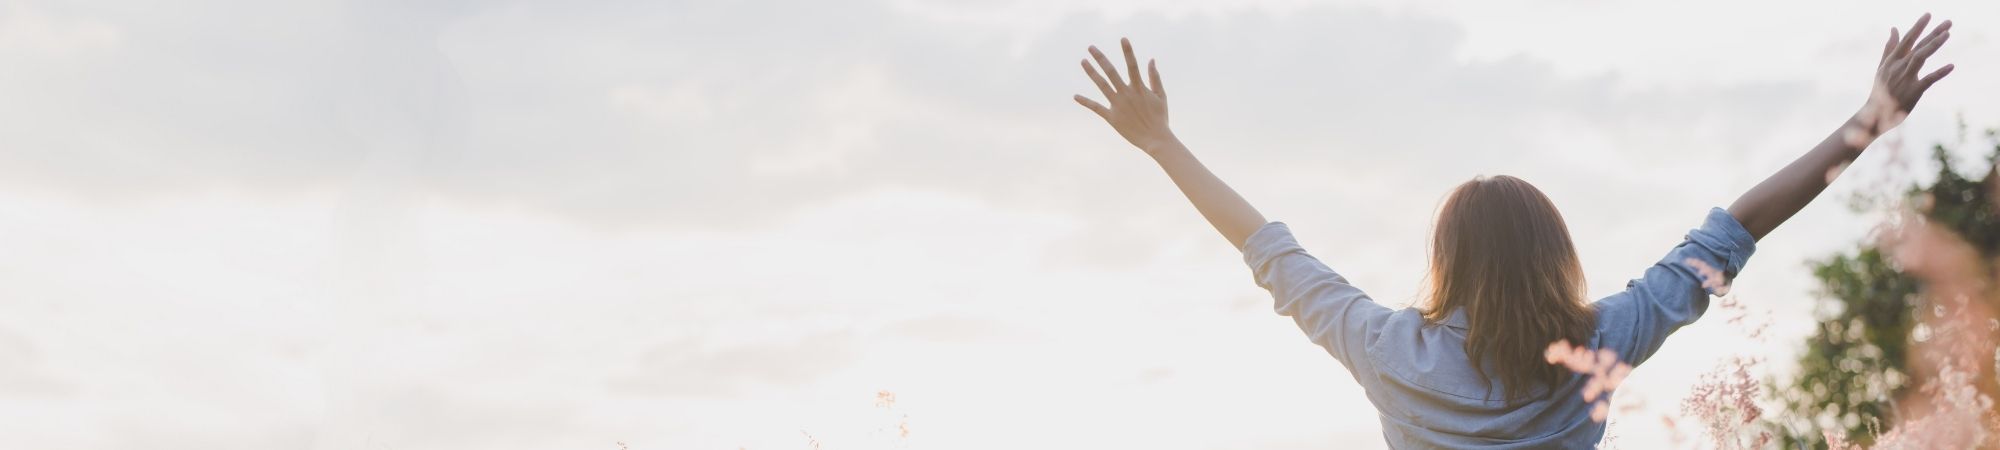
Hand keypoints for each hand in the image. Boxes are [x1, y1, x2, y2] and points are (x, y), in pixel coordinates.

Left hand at [1075, 38, 1177, 154]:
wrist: (1155, 140)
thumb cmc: (1160, 118)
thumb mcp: (1161, 96)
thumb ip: (1155, 77)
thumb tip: (1151, 60)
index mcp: (1139, 88)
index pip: (1132, 65)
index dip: (1128, 51)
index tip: (1123, 38)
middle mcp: (1126, 94)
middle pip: (1111, 72)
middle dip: (1100, 58)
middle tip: (1090, 47)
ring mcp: (1117, 105)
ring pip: (1101, 85)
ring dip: (1091, 72)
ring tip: (1083, 61)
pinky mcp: (1112, 117)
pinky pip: (1096, 108)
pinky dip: (1085, 102)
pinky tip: (1075, 96)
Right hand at [1850, 13, 1953, 144]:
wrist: (1875, 114)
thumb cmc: (1881, 91)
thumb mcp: (1883, 67)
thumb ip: (1890, 48)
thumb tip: (1894, 29)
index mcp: (1891, 61)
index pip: (1906, 40)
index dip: (1918, 27)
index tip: (1928, 15)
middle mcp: (1898, 67)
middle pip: (1917, 46)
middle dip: (1932, 33)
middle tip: (1948, 22)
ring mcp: (1905, 79)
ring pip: (1920, 57)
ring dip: (1933, 45)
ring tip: (1947, 34)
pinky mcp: (1913, 91)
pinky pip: (1928, 80)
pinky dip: (1939, 73)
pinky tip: (1951, 66)